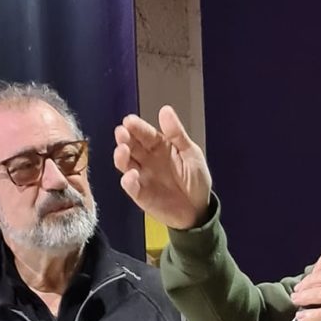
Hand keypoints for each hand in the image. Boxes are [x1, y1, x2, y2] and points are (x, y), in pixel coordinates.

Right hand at [113, 106, 211, 229]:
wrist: (199, 210)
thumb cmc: (195, 180)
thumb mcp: (191, 153)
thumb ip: (177, 134)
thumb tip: (165, 110)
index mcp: (159, 146)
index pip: (145, 134)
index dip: (136, 127)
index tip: (129, 121)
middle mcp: (147, 159)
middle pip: (131, 146)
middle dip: (124, 138)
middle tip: (122, 132)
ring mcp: (142, 177)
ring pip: (126, 164)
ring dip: (121, 156)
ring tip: (123, 150)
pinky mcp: (141, 195)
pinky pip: (131, 187)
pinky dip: (129, 181)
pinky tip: (132, 175)